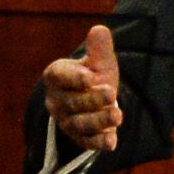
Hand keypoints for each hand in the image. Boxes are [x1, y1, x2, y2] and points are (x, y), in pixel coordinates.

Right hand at [42, 24, 122, 152]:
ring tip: (117, 115)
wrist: (95, 99)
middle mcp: (56, 100)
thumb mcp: (98, 60)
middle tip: (110, 93)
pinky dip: (99, 143)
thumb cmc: (93, 75)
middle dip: (91, 99)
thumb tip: (99, 30)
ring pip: (79, 123)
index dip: (74, 78)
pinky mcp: (79, 138)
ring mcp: (66, 121)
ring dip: (98, 120)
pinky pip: (86, 142)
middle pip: (72, 102)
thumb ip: (98, 48)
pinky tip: (112, 142)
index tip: (89, 76)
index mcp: (56, 76)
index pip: (59, 76)